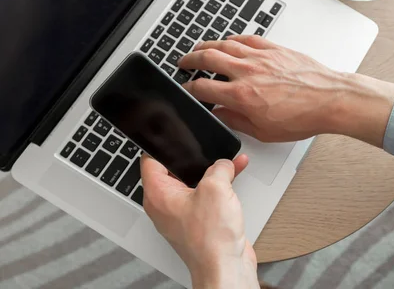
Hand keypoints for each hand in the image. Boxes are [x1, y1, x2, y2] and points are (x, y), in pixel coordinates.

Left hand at [141, 154, 258, 288]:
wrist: (225, 267)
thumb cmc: (211, 239)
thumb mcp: (216, 187)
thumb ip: (219, 167)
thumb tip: (223, 164)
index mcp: (158, 195)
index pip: (150, 161)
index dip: (164, 145)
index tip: (176, 136)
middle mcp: (166, 206)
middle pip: (175, 171)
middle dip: (194, 159)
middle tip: (206, 150)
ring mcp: (182, 215)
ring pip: (194, 184)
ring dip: (212, 173)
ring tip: (228, 164)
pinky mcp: (199, 223)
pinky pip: (207, 197)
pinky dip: (219, 188)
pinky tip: (235, 178)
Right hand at [178, 35, 393, 146]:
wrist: (330, 99)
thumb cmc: (303, 117)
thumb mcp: (264, 131)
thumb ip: (236, 121)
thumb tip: (221, 114)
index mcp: (241, 95)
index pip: (203, 88)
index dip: (190, 89)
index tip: (187, 89)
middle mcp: (247, 72)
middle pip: (208, 58)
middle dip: (190, 59)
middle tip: (183, 62)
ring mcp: (261, 57)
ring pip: (225, 44)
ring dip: (208, 45)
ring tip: (200, 48)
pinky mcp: (274, 49)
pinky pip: (248, 39)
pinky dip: (234, 39)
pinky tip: (230, 41)